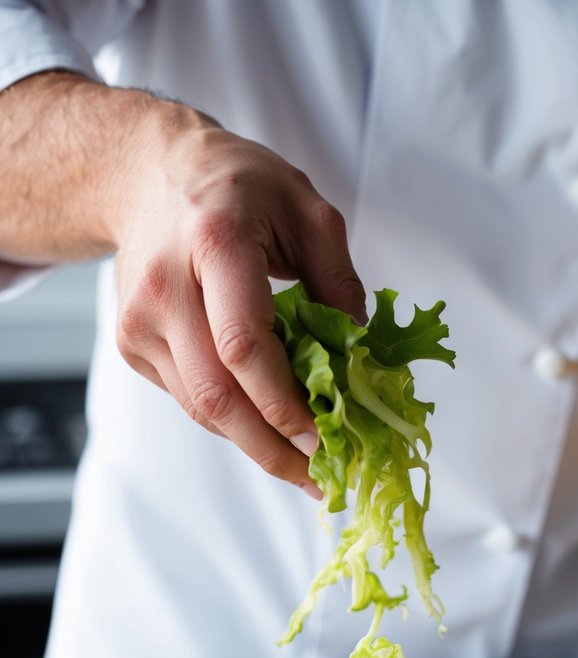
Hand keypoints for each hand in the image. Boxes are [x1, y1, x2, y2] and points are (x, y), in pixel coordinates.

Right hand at [113, 112, 365, 495]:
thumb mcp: (307, 209)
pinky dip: (232, 420)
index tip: (325, 439)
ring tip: (303, 466)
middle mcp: (165, 287)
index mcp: (214, 244)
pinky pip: (189, 399)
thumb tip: (358, 355)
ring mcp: (140, 321)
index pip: (243, 345)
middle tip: (320, 479)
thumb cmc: (236, 186)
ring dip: (255, 445)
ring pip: (200, 409)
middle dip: (272, 448)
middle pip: (216, 395)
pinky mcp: (133, 345)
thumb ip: (339, 281)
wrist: (146, 174)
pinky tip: (267, 426)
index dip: (284, 404)